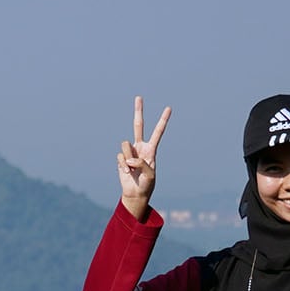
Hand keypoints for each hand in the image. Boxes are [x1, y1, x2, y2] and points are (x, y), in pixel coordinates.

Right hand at [117, 96, 169, 221]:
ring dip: (128, 157)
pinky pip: (120, 156)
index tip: (169, 108)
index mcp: (151, 149)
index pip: (158, 132)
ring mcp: (130, 151)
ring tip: (131, 169)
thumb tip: (129, 157)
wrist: (135, 193)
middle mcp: (140, 147)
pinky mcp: (121, 158)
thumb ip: (141, 163)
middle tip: (139, 97)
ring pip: (125, 144)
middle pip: (138, 125)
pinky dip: (123, 165)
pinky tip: (127, 172)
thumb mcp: (150, 174)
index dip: (163, 120)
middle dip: (138, 111)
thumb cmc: (146, 184)